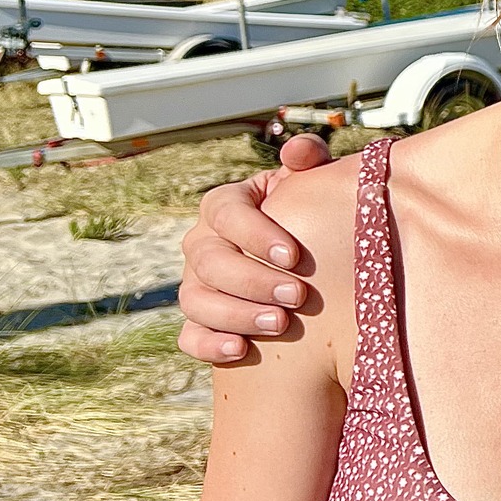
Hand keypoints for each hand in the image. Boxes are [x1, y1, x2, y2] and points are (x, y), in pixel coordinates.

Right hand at [176, 133, 334, 362]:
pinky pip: (189, 336)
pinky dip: (209, 344)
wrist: (306, 262)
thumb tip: (298, 151)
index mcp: (225, 206)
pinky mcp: (199, 320)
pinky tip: (241, 350)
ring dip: (235, 314)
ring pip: (196, 301)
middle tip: (298, 297)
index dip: (255, 234)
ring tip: (280, 324)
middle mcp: (203, 244)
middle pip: (210, 262)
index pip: (225, 212)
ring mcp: (196, 283)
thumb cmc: (307, 215)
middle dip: (253, 280)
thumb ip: (309, 161)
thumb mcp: (311, 184)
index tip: (295, 256)